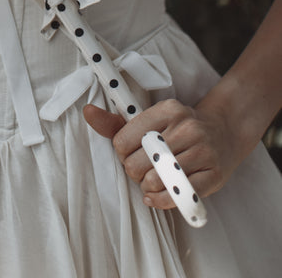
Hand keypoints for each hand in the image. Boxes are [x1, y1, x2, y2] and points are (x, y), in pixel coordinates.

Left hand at [83, 97, 242, 209]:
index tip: (130, 154)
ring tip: (151, 181)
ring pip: (156, 181)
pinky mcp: (214, 174)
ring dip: (147, 187)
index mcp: (167, 110)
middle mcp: (186, 127)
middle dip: (134, 172)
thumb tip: (87, 112)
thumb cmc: (178, 128)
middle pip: (138, 163)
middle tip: (142, 169)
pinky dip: (162, 201)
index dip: (122, 153)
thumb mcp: (151, 119)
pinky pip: (178, 195)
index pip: (124, 140)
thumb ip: (116, 122)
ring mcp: (203, 150)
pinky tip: (157, 196)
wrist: (224, 132)